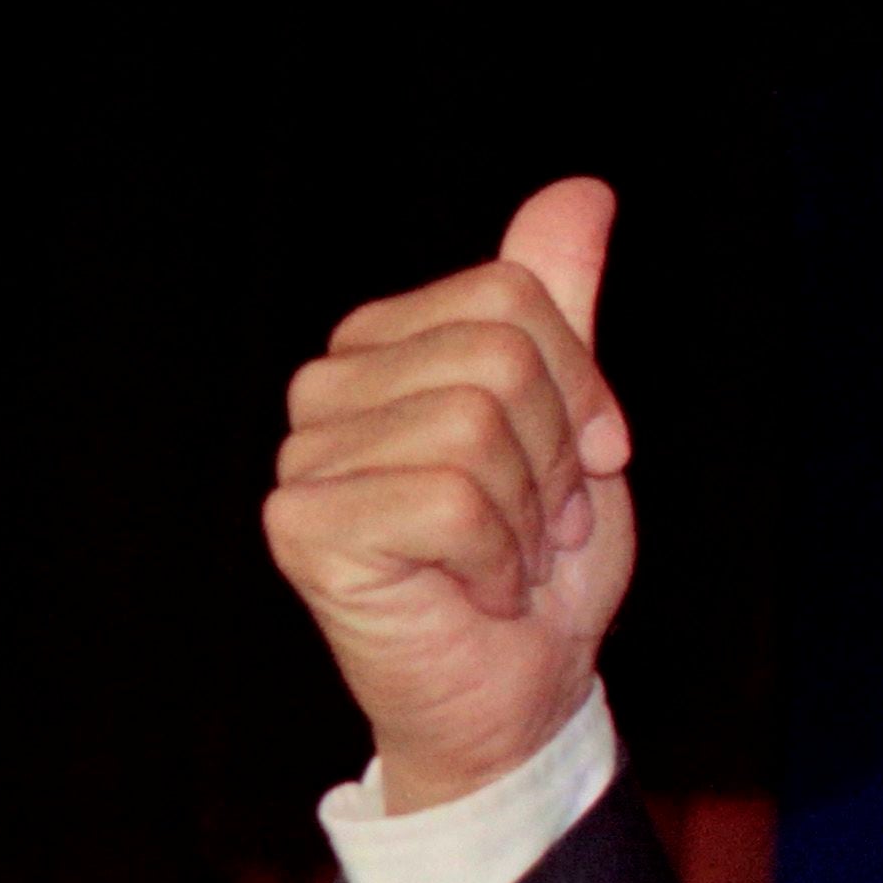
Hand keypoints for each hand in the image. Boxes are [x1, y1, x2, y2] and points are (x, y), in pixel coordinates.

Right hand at [266, 179, 638, 810]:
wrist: (518, 692)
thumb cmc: (539, 562)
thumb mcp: (572, 419)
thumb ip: (559, 304)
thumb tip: (582, 190)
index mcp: (385, 342)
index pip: (513, 296)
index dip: (578, 388)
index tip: (579, 465)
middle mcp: (326, 384)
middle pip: (498, 353)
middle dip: (555, 455)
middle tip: (538, 527)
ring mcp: (303, 455)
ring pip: (474, 424)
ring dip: (526, 514)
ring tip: (505, 561)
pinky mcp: (301, 526)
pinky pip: (448, 499)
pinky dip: (493, 558)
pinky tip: (474, 592)